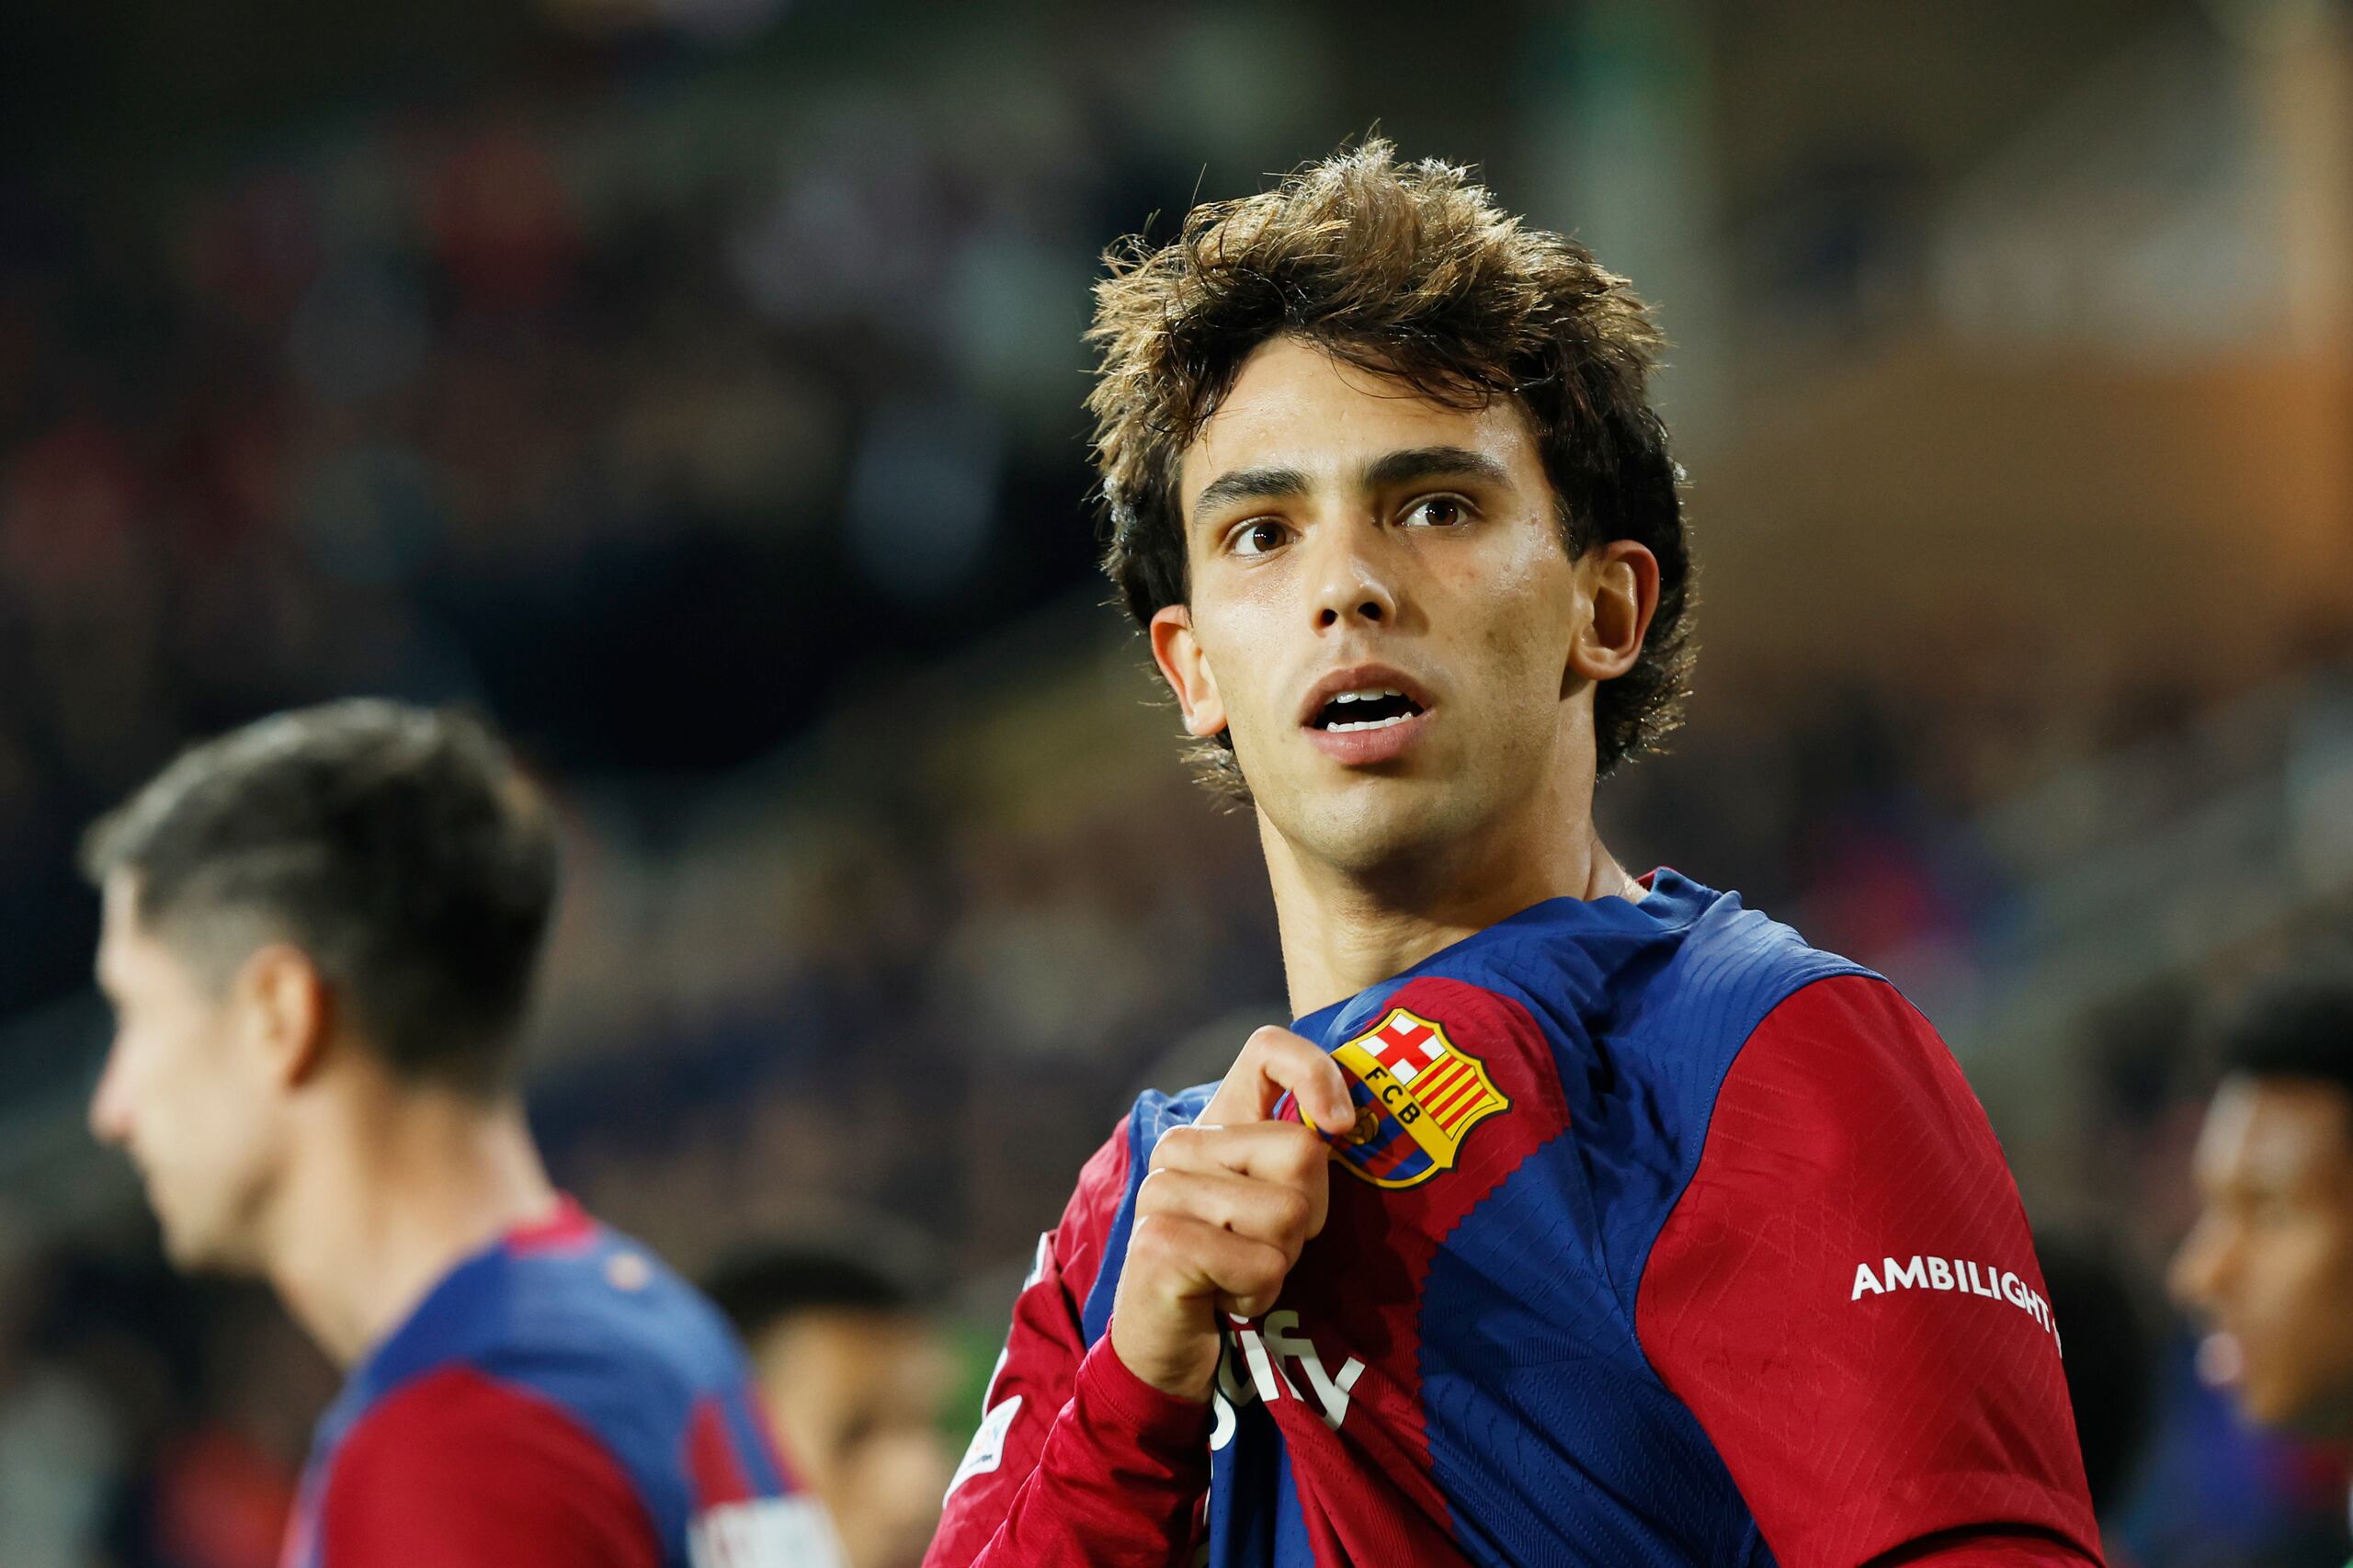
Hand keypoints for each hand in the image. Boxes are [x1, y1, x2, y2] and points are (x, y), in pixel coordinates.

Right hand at [1109, 1026, 1352, 1401]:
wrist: (1165, 1340)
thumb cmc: (1234, 1265)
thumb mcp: (1275, 1203)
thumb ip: (1301, 1160)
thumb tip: (1342, 1125)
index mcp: (1214, 1123)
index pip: (1267, 1050)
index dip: (1317, 1074)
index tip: (1338, 1125)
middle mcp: (1180, 1145)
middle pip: (1302, 1151)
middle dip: (1307, 1216)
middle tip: (1263, 1245)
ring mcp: (1163, 1190)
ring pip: (1288, 1214)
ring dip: (1281, 1262)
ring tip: (1239, 1271)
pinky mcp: (1160, 1243)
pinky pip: (1263, 1264)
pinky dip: (1259, 1293)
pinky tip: (1222, 1297)